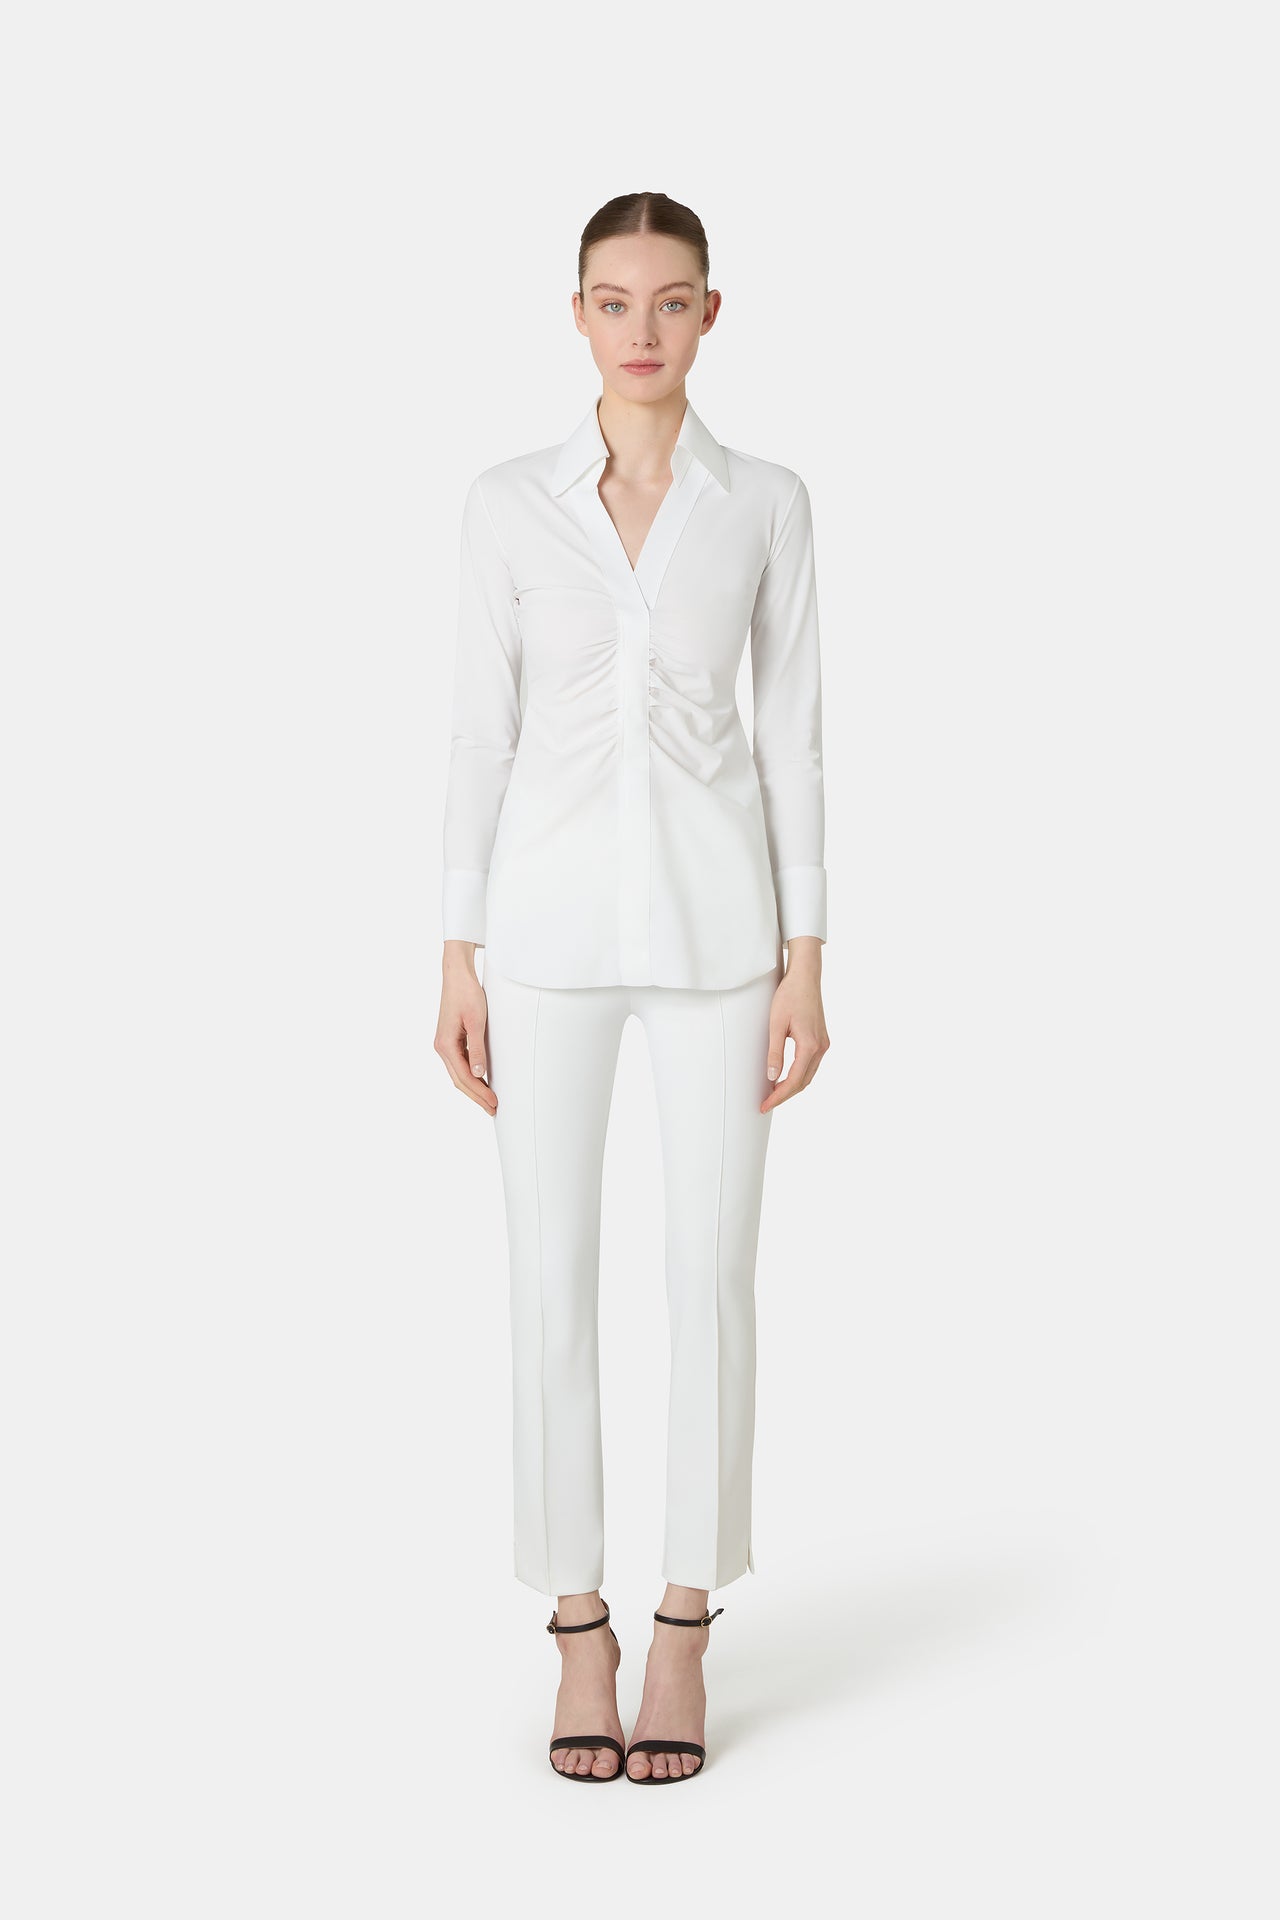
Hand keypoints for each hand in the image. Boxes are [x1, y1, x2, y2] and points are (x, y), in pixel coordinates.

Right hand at [435, 942, 497, 1113]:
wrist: (457, 975)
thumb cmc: (467, 993)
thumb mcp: (477, 1021)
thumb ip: (477, 1049)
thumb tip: (479, 1074)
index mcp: (445, 1045)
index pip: (464, 1077)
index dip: (480, 1093)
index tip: (493, 1103)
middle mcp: (441, 1047)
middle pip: (459, 1080)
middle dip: (476, 1096)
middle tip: (493, 1109)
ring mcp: (444, 1044)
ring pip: (458, 1074)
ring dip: (473, 1088)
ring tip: (489, 1100)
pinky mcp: (449, 1039)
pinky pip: (459, 1064)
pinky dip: (470, 1076)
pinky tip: (481, 1081)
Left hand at [761, 939, 828, 1112]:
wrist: (806, 977)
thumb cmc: (789, 995)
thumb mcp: (776, 1024)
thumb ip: (775, 1052)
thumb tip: (772, 1076)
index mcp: (810, 1045)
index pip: (794, 1080)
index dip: (779, 1096)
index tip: (765, 1105)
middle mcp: (821, 1047)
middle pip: (804, 1082)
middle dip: (785, 1095)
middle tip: (766, 1103)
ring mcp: (823, 1044)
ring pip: (808, 1075)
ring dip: (792, 1086)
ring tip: (773, 1093)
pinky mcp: (821, 1039)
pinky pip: (811, 1064)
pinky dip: (799, 1075)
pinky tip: (786, 1077)